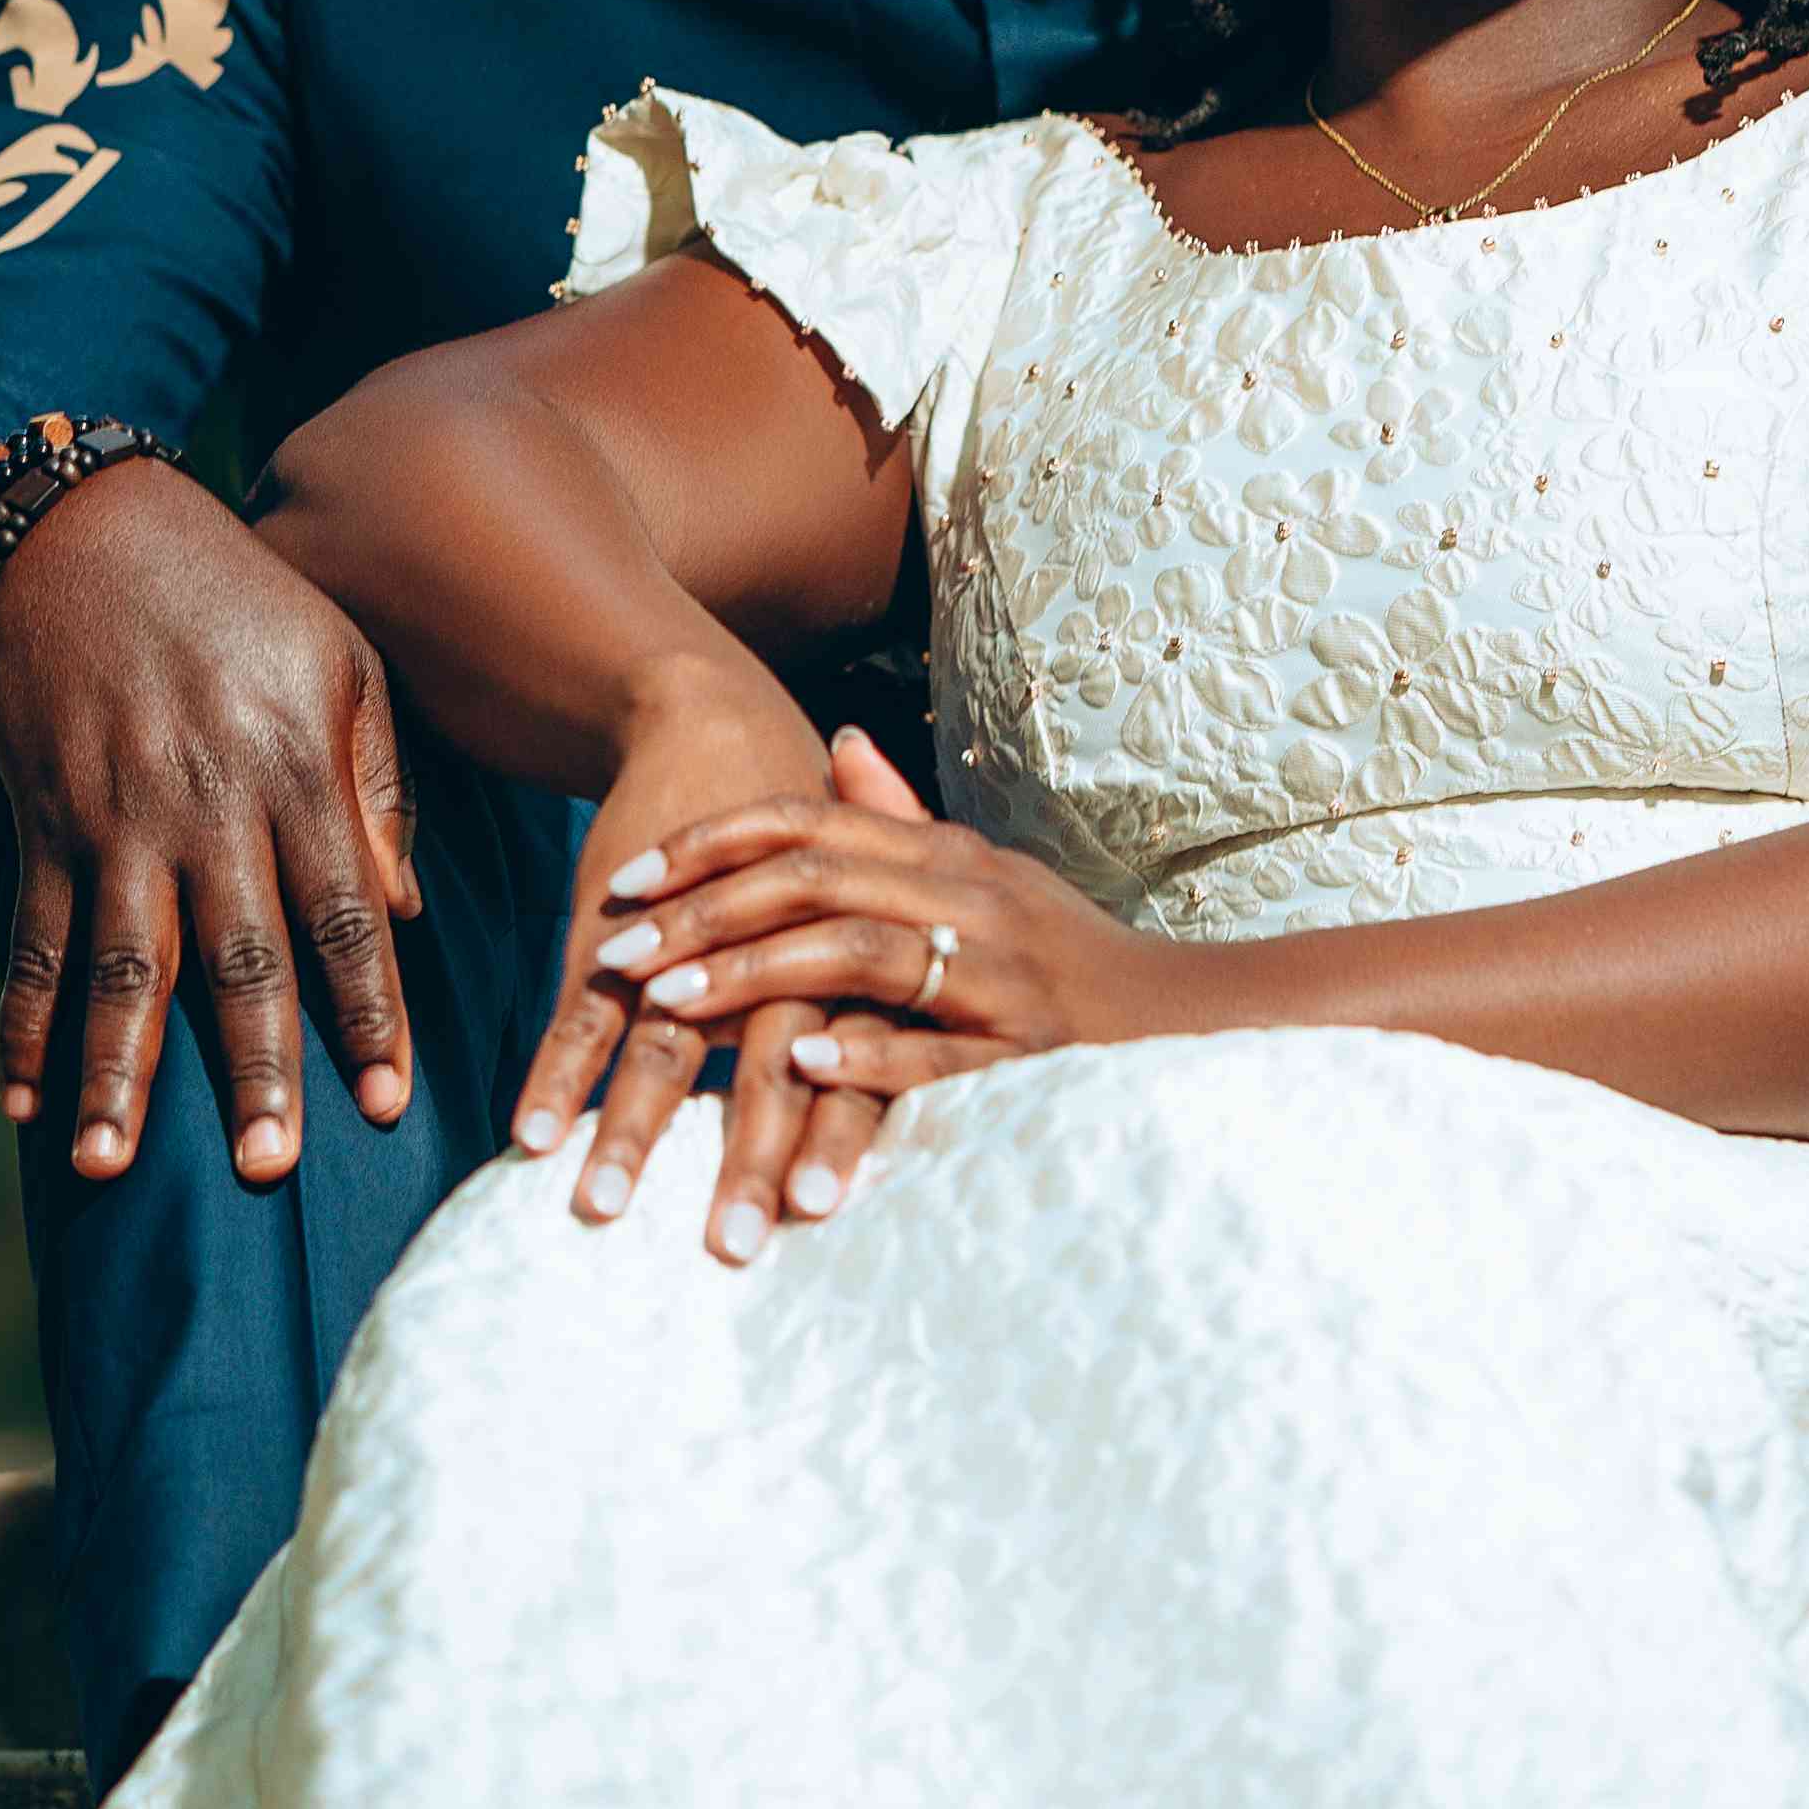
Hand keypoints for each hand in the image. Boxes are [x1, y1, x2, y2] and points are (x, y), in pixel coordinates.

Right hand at [0, 458, 419, 1182]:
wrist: (84, 535)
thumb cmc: (238, 601)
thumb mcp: (342, 661)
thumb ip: (379, 787)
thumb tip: (407, 912)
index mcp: (297, 769)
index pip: (346, 915)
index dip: (369, 1013)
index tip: (388, 1105)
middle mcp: (206, 807)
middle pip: (237, 959)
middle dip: (252, 1071)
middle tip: (265, 1168)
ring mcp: (114, 820)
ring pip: (121, 967)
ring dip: (113, 1073)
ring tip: (105, 1166)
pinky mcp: (42, 822)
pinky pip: (33, 938)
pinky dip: (21, 1024)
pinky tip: (22, 1103)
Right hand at [505, 657, 859, 1243]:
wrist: (714, 723)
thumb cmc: (813, 858)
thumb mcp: (873, 937)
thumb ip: (893, 1021)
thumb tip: (905, 1128)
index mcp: (849, 957)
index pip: (855, 1061)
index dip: (839, 1135)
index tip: (822, 1217)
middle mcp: (770, 951)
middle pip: (765, 1063)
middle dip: (746, 1156)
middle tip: (731, 1248)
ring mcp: (685, 939)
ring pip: (665, 1039)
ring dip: (634, 1128)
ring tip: (603, 1209)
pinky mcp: (617, 928)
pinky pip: (584, 1006)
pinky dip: (560, 1069)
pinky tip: (533, 1133)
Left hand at [587, 742, 1183, 1257]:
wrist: (1188, 1020)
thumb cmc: (1068, 949)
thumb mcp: (983, 869)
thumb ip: (900, 816)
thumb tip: (835, 742)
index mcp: (946, 855)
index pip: (811, 822)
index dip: (714, 842)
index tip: (632, 877)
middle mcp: (969, 897)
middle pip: (817, 879)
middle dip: (707, 912)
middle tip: (619, 950)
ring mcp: (999, 973)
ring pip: (861, 953)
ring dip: (757, 977)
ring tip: (671, 1005)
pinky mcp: (1028, 1052)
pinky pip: (940, 1049)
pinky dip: (872, 1055)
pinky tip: (805, 1066)